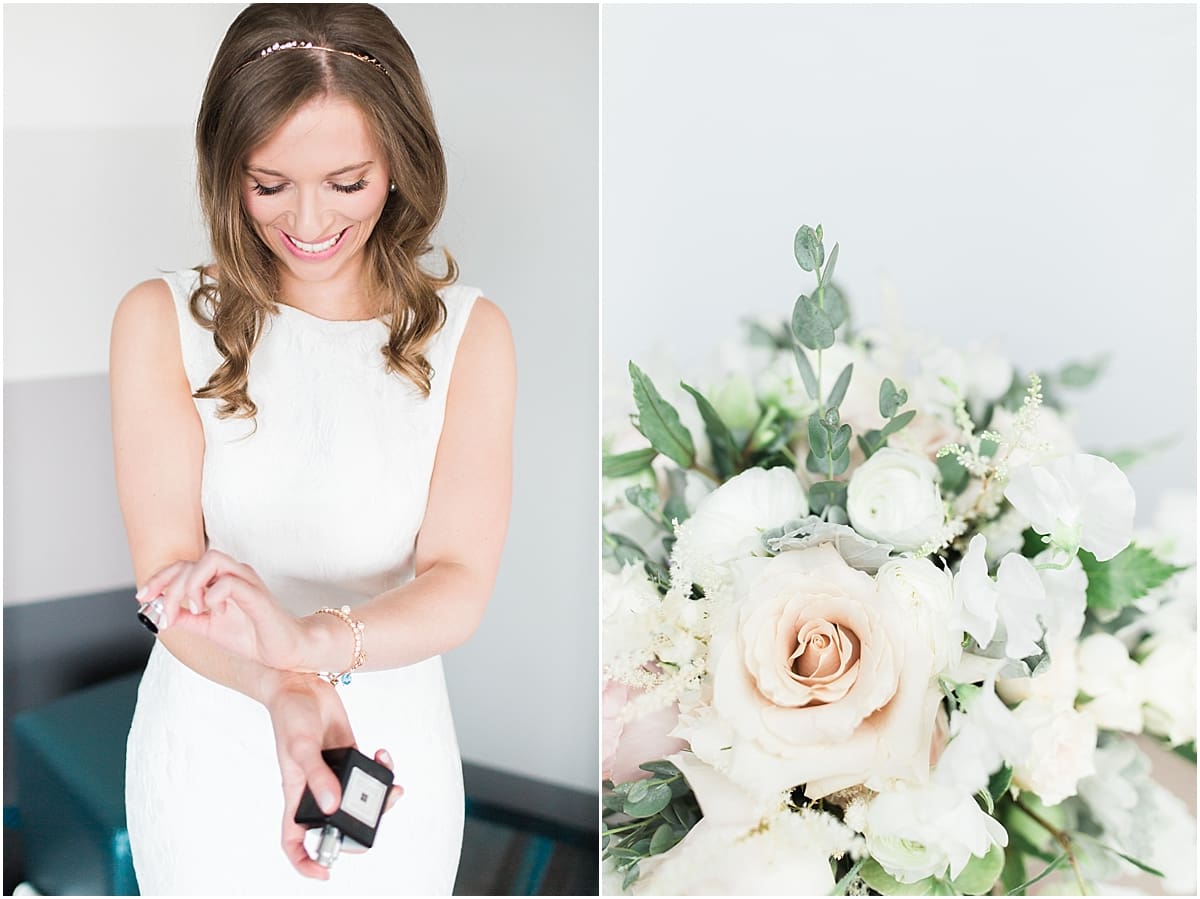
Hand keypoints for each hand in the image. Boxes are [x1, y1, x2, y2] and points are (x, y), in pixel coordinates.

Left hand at [138, 551, 305, 669]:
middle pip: (193, 562)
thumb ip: (187, 618)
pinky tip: (215, 613)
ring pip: (211, 561)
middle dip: (170, 587)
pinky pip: (229, 582)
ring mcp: (247, 581)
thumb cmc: (253, 637)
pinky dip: (213, 596)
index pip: (185, 566)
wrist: (285, 652)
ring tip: (194, 609)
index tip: (142, 598)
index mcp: (221, 579)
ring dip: (191, 585)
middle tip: (166, 617)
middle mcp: (234, 574)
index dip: (160, 578)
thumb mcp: (209, 629)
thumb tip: (158, 615)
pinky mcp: (257, 595)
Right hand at [265, 673, 402, 878]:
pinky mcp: (349, 754)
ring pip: (358, 798)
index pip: (294, 839)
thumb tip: (335, 806)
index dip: (305, 862)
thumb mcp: (300, 747)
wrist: (301, 684)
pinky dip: (381, 767)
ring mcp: (334, 772)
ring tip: (392, 781)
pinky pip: (369, 771)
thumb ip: (318, 777)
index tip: (325, 873)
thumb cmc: (289, 716)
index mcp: (296, 794)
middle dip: (362, 822)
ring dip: (380, 794)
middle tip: (382, 808)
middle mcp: (316, 788)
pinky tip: (382, 753)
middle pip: (337, 821)